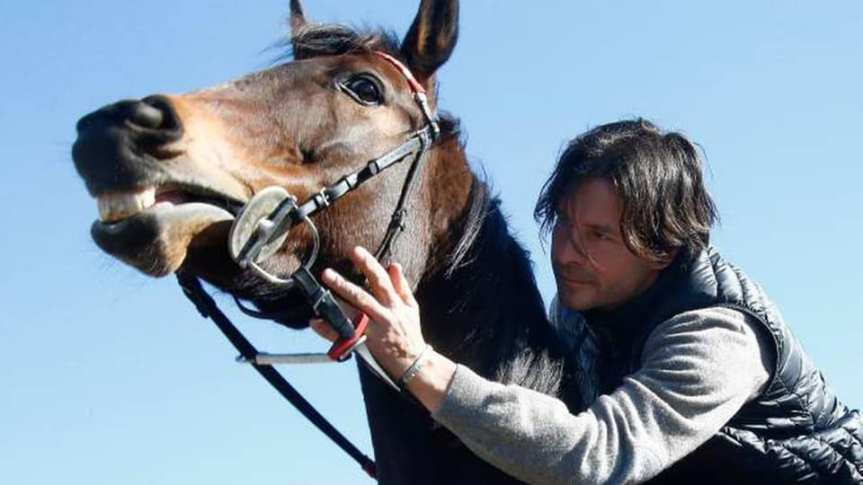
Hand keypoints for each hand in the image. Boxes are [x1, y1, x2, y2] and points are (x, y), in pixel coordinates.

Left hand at [316, 246, 426, 380]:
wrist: (414, 362)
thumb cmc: (411, 333)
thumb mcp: (412, 307)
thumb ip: (402, 286)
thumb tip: (394, 264)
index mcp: (395, 304)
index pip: (381, 279)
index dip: (368, 264)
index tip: (356, 251)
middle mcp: (384, 315)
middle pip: (361, 296)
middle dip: (344, 284)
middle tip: (326, 273)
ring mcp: (374, 330)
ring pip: (352, 314)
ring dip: (335, 303)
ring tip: (320, 293)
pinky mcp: (367, 344)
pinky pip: (345, 336)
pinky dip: (330, 329)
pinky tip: (316, 322)